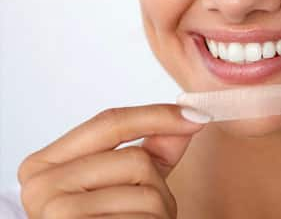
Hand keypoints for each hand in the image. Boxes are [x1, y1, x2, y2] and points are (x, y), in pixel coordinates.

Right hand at [18, 104, 206, 217]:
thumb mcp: (124, 183)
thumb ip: (152, 148)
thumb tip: (190, 116)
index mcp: (44, 165)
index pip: (109, 122)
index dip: (157, 116)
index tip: (197, 115)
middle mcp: (40, 186)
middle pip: (134, 159)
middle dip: (156, 185)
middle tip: (144, 210)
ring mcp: (55, 213)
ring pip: (146, 192)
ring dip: (157, 212)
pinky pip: (142, 218)